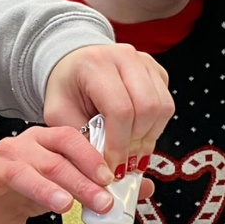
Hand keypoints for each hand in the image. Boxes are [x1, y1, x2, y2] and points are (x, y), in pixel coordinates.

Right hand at [0, 125, 153, 223]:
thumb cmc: (31, 197)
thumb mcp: (69, 192)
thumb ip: (100, 188)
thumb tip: (144, 188)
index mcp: (46, 141)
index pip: (72, 140)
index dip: (92, 157)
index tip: (112, 178)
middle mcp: (22, 145)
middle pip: (54, 158)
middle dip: (81, 180)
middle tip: (102, 201)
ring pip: (23, 170)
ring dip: (45, 187)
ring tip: (65, 205)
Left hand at [43, 44, 172, 170]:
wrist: (75, 65)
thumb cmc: (66, 89)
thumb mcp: (58, 114)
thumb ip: (79, 137)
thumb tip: (103, 166)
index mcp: (95, 64)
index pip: (120, 109)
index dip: (119, 143)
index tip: (112, 166)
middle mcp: (124, 57)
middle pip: (147, 107)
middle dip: (136, 143)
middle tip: (124, 165)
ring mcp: (145, 62)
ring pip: (162, 107)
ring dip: (149, 138)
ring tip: (132, 156)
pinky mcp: (157, 71)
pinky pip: (166, 104)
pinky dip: (155, 127)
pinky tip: (137, 138)